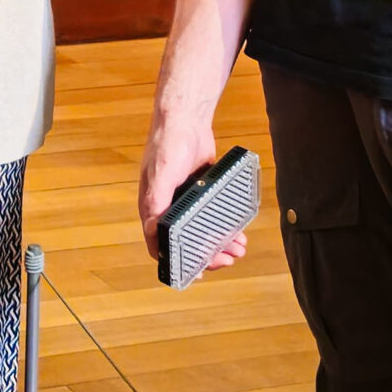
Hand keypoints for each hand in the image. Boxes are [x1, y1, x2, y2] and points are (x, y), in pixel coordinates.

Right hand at [138, 114, 247, 272]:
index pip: (160, 244)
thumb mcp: (161, 174)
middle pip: (185, 241)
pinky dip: (224, 228)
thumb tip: (152, 231)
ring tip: (238, 249)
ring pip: (202, 232)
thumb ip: (155, 202)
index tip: (196, 271)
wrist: (186, 120)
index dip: (176, 261)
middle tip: (228, 259)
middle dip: (207, 254)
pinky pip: (213, 217)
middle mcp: (167, 207)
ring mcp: (185, 201)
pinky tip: (238, 232)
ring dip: (219, 244)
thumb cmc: (167, 144)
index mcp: (152, 207)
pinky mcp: (201, 194)